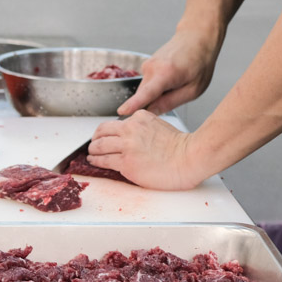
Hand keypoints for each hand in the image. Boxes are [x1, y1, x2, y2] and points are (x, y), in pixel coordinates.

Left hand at [86, 110, 205, 189]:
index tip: (104, 136)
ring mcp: (126, 146)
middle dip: (95, 138)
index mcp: (139, 118)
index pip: (115, 123)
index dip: (107, 131)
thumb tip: (130, 137)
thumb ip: (142, 128)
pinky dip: (95, 161)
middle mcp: (130, 129)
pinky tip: (93, 161)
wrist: (190, 158)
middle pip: (102, 131)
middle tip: (93, 144)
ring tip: (91, 154)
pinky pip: (103, 160)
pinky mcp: (126, 162)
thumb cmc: (180, 147)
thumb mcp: (159, 125)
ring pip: (98, 146)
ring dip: (92, 150)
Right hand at [117, 25, 221, 115]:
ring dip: (158, 94)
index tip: (122, 111)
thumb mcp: (193, 89)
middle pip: (144, 95)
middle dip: (155, 103)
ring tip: (177, 83)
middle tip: (176, 95)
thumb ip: (170, 102)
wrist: (196, 37)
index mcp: (166, 73)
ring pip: (146, 90)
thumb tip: (152, 112)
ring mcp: (147, 65)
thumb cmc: (200, 62)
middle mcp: (152, 68)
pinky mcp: (146, 65)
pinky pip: (148, 84)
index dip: (133, 104)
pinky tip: (171, 78)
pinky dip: (157, 86)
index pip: (146, 93)